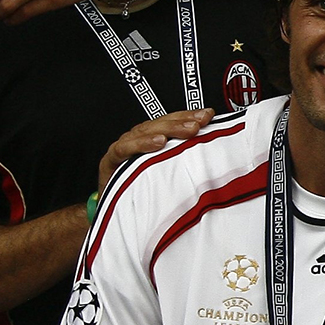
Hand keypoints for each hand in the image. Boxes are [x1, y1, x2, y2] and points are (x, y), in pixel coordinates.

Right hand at [100, 109, 214, 191]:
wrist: (114, 210)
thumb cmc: (143, 189)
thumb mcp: (169, 172)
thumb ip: (185, 160)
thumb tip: (215, 152)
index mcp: (151, 138)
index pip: (171, 121)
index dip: (189, 115)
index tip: (208, 115)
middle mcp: (137, 139)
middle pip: (160, 124)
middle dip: (182, 121)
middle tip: (200, 123)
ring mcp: (124, 148)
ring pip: (144, 132)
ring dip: (167, 129)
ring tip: (188, 130)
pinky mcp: (109, 161)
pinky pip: (125, 149)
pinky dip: (141, 144)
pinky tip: (158, 142)